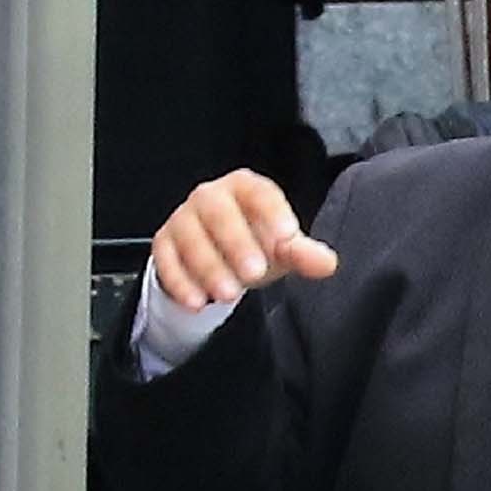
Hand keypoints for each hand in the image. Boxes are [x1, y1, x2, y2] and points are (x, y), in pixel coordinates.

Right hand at [149, 170, 337, 311]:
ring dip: (208, 267)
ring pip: (189, 237)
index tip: (287, 237)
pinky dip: (180, 282)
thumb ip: (303, 254)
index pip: (259, 193)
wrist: (223, 257)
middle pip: (218, 213)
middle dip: (235, 243)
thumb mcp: (283, 249)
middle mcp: (210, 197)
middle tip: (254, 273)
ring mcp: (183, 218)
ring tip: (228, 294)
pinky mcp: (165, 243)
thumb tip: (326, 263)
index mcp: (245, 189)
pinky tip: (196, 302)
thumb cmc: (256, 242)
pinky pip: (166, 259)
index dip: (272, 212)